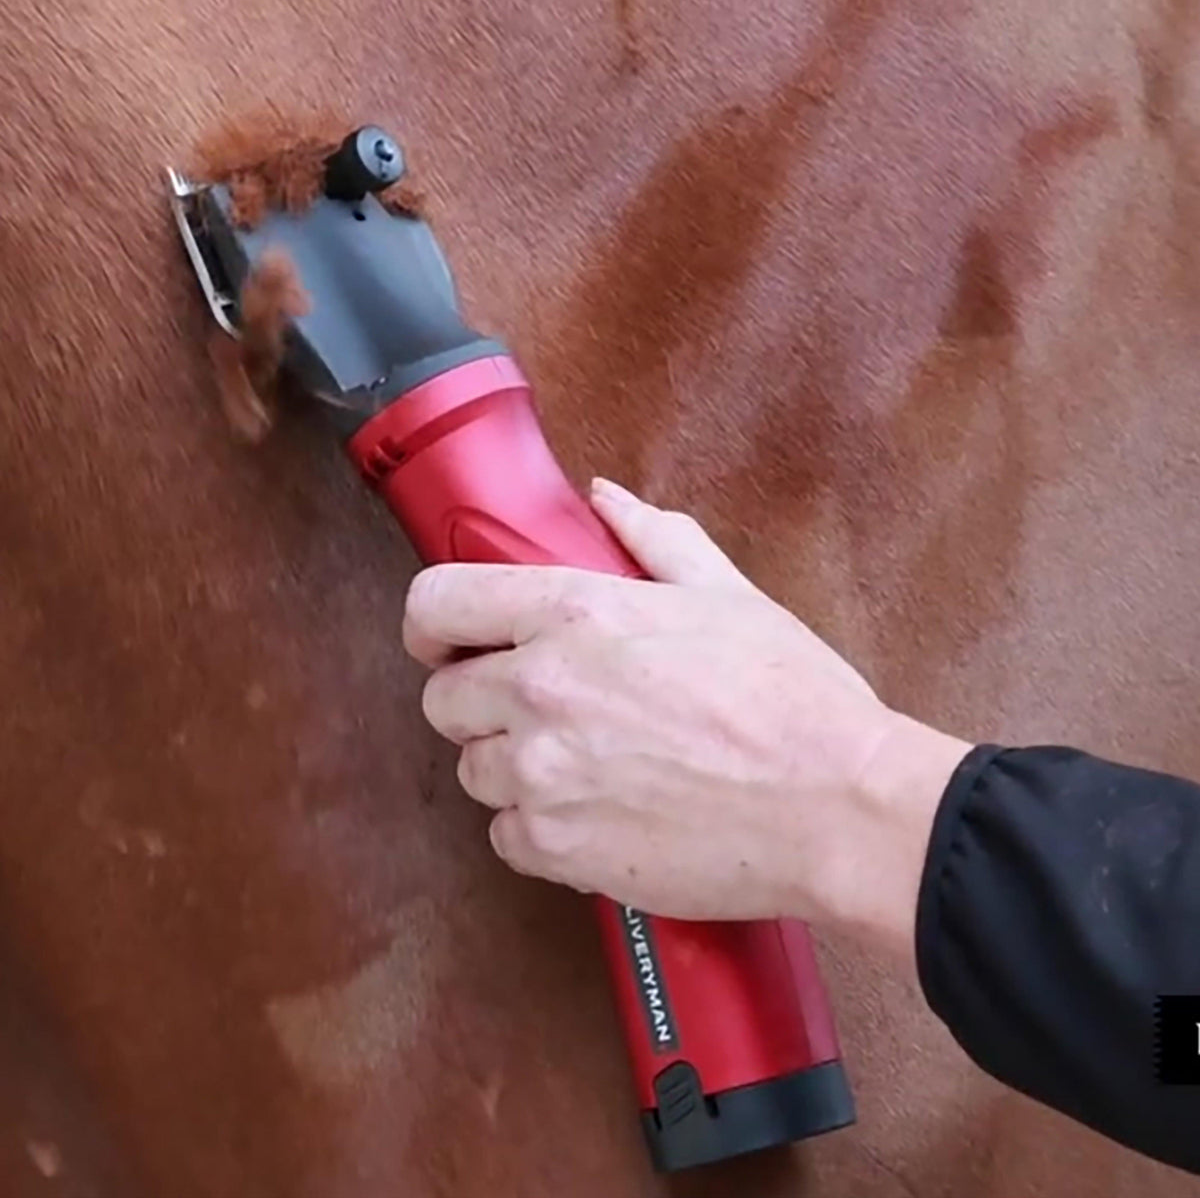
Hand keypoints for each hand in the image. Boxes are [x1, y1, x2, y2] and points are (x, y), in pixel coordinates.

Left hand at [403, 479, 970, 949]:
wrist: (837, 808)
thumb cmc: (793, 700)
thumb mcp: (726, 595)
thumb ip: (652, 538)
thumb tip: (604, 499)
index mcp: (574, 613)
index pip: (436, 602)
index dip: (432, 623)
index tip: (447, 640)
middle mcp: (541, 690)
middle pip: (443, 698)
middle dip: (483, 702)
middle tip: (544, 710)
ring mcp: (543, 775)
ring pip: (473, 771)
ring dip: (514, 768)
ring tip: (588, 767)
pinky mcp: (558, 848)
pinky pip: (506, 837)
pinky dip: (541, 830)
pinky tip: (600, 815)